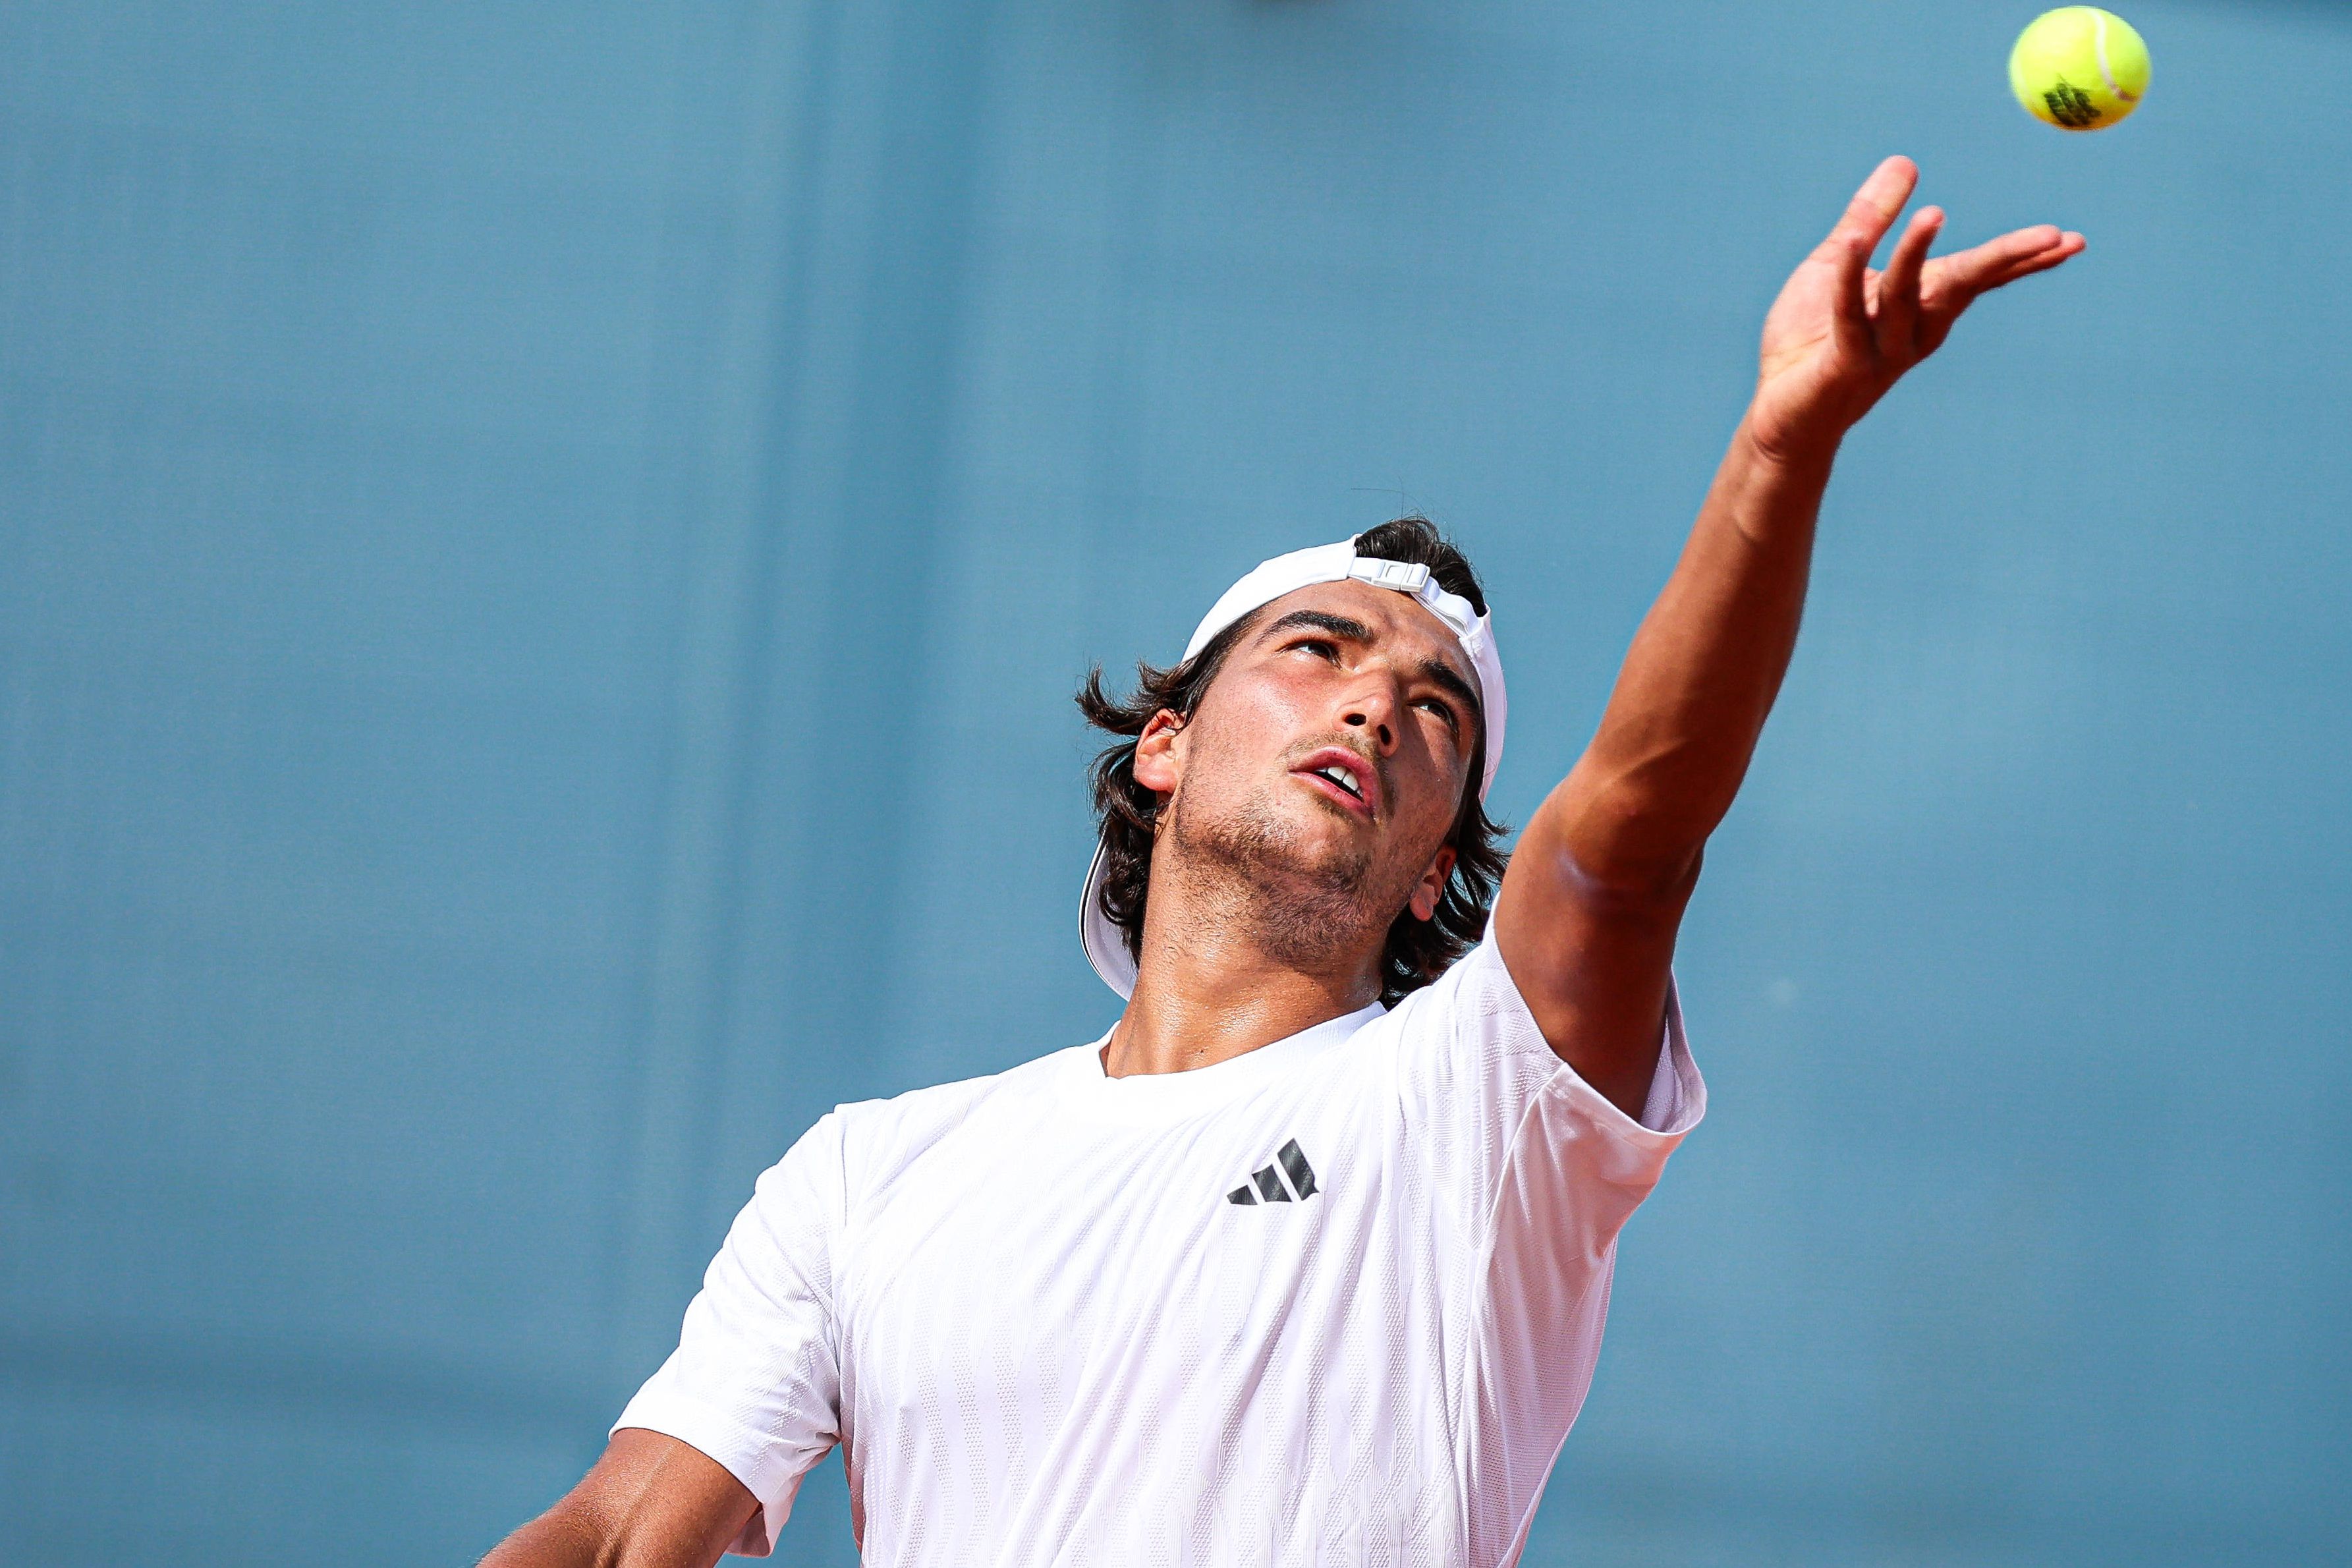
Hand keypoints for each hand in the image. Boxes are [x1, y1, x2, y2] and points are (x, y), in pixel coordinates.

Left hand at [1749, 156, 2083, 465]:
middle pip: (1964, 285)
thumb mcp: (1839, 262)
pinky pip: (1847, 315)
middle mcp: (1913, 329)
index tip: (2071, 240)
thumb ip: (1871, 217)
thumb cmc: (1810, 338)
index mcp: (1921, 304)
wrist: (1779, 413)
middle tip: (2053, 236)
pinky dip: (1849, 279)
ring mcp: (1880, 350)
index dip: (2024, 258)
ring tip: (1933, 213)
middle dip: (2007, 260)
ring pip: (1904, 297)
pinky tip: (1853, 245)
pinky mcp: (1843, 365)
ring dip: (1916, 255)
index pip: (1980, 276)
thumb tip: (1905, 161)